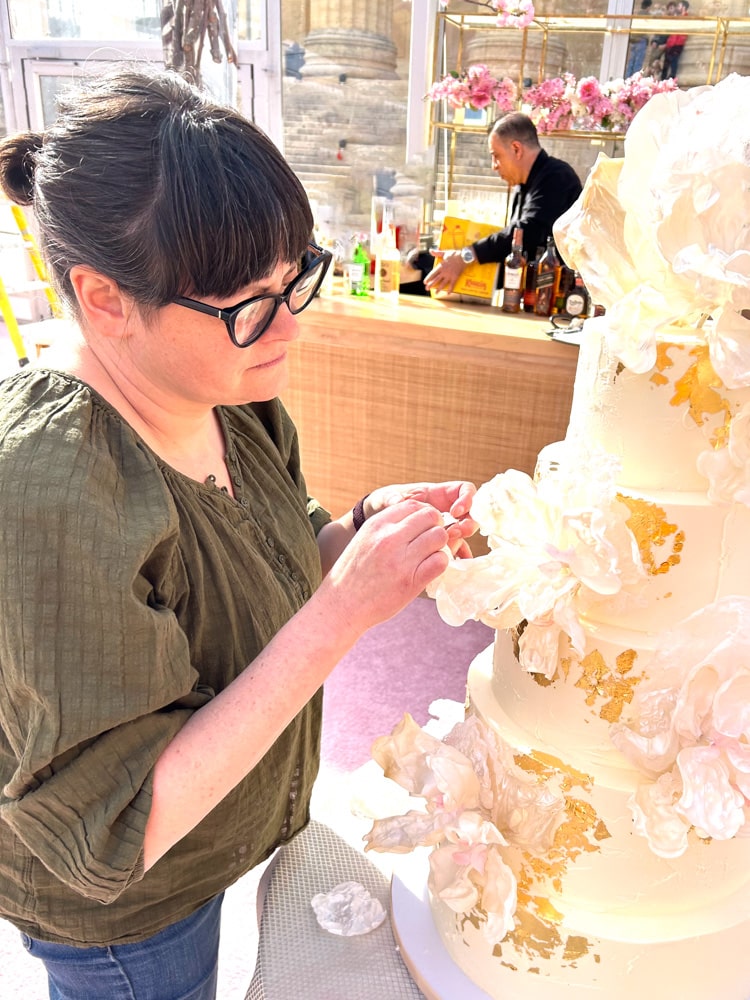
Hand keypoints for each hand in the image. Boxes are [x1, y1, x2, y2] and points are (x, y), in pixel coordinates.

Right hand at [322, 499, 451, 630]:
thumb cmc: (353, 574)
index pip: (414, 505)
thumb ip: (387, 528)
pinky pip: (440, 561)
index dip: (425, 514)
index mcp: (377, 525)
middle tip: (431, 541)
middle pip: (430, 517)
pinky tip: (429, 569)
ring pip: (439, 537)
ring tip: (430, 556)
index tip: (424, 527)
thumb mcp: (364, 540)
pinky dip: (440, 563)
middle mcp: (389, 538)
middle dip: (436, 526)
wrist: (341, 606)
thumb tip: (418, 519)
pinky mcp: (411, 582)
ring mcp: (401, 560)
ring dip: (440, 545)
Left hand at [365, 480, 476, 558]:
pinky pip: (455, 546)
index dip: (466, 499)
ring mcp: (446, 525)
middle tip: (454, 532)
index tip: (455, 512)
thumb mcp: (388, 497)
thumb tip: (397, 500)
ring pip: (464, 531)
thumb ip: (392, 498)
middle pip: (470, 514)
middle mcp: (447, 509)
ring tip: (448, 546)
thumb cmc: (388, 501)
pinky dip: (457, 554)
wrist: (381, 518)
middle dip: (467, 523)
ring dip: (462, 539)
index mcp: (440, 494)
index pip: (465, 490)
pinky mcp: (440, 541)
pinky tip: (455, 561)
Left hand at [423, 250, 466, 293]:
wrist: (464, 257)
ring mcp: (450, 275)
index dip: (428, 278)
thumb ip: (437, 253)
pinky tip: (448, 293)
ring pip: (443, 283)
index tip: (425, 282)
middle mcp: (444, 272)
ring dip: (439, 289)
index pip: (433, 273)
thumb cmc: (454, 254)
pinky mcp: (455, 277)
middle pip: (436, 280)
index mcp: (441, 266)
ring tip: (436, 293)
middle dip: (431, 285)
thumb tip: (430, 250)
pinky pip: (452, 285)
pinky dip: (450, 289)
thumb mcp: (445, 253)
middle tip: (427, 289)